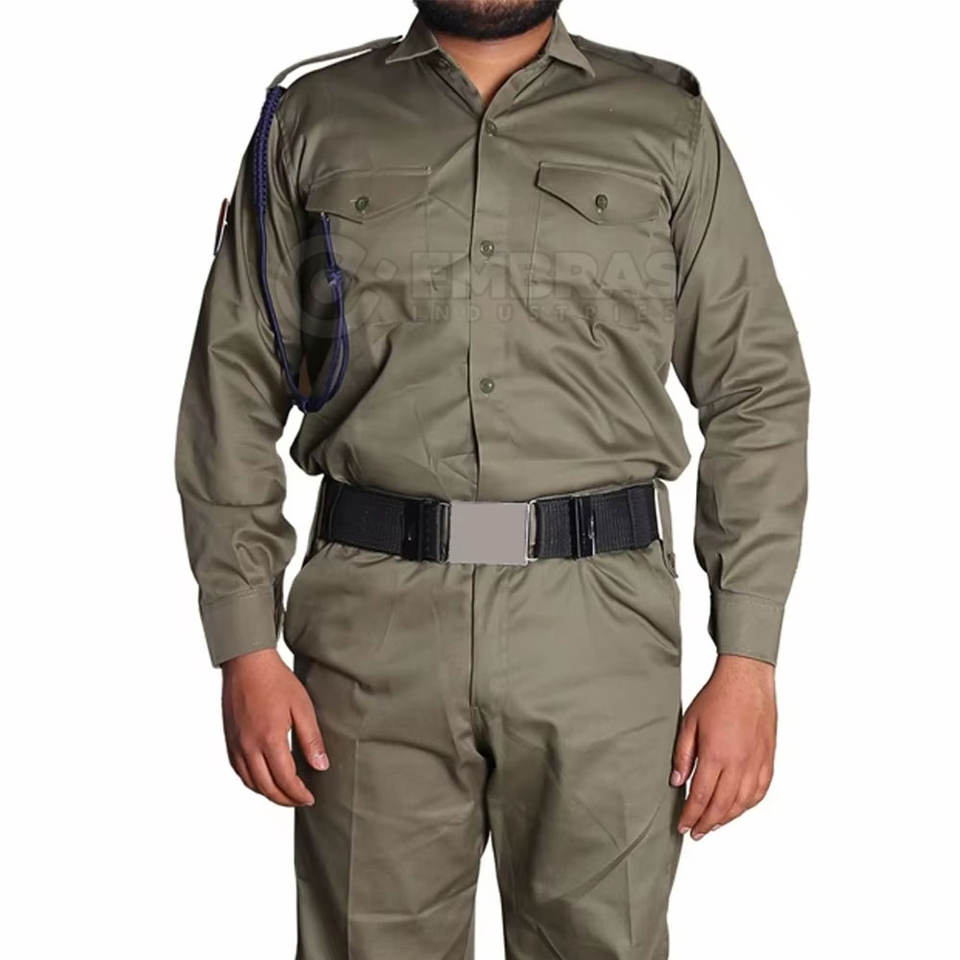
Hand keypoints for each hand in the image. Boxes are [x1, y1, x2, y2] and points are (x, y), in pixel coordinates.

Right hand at [222, 648, 328, 806]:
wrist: (247, 664)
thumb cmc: (276, 681)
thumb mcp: (302, 707)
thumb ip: (311, 739)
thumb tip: (320, 766)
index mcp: (269, 739)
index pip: (285, 780)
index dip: (299, 794)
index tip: (310, 798)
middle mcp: (248, 747)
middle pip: (266, 788)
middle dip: (285, 799)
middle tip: (300, 800)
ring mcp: (236, 745)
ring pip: (250, 783)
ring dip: (268, 793)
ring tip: (285, 794)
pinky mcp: (229, 740)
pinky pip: (239, 771)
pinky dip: (253, 782)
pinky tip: (264, 780)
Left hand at [672, 654, 775, 838]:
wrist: (747, 679)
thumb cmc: (717, 697)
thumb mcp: (689, 723)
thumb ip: (683, 755)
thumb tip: (676, 782)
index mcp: (716, 755)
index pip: (700, 797)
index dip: (690, 816)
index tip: (683, 827)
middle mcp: (739, 763)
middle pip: (721, 806)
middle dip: (706, 823)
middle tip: (696, 832)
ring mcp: (756, 763)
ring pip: (742, 803)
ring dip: (726, 818)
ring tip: (713, 825)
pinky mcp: (768, 759)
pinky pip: (760, 791)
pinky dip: (747, 805)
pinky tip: (737, 809)